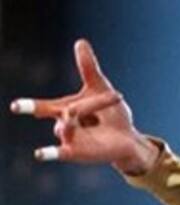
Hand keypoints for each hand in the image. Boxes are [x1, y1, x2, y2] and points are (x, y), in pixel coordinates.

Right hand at [10, 39, 158, 173]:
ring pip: (65, 130)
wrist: (129, 138)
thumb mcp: (101, 89)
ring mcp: (71, 141)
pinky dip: (50, 153)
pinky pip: (61, 154)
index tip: (15, 107)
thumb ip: (89, 69)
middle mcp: (64, 126)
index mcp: (65, 110)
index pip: (45, 107)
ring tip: (74, 120)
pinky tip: (39, 154)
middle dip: (70, 111)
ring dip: (69, 126)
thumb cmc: (112, 115)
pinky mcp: (79, 153)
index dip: (29, 106)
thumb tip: (80, 41)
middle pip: (64, 114)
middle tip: (72, 110)